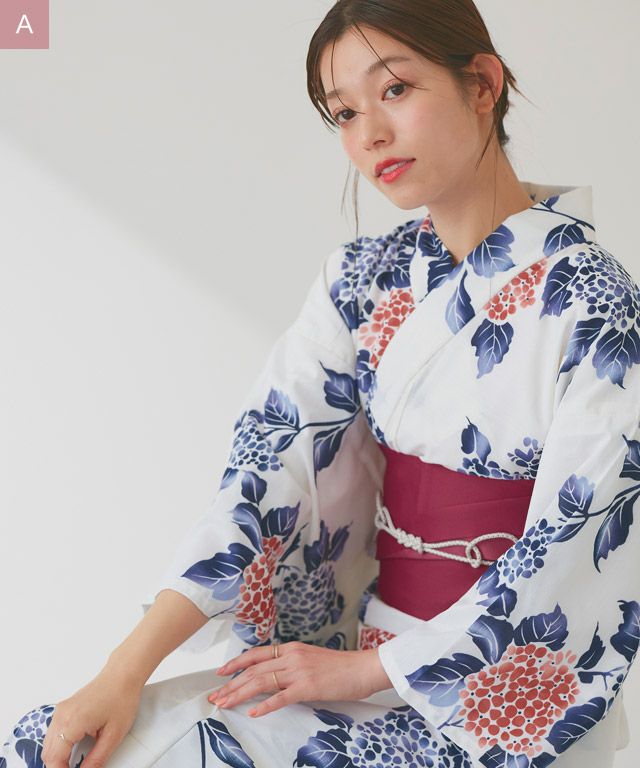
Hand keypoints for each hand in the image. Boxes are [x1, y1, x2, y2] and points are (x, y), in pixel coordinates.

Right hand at [41, 666, 142, 767]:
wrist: (123, 675)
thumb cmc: (121, 697)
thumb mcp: (113, 735)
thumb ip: (96, 759)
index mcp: (72, 722)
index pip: (54, 759)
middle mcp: (62, 715)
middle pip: (48, 753)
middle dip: (58, 766)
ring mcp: (62, 710)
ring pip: (48, 743)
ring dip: (58, 757)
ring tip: (75, 764)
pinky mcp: (65, 708)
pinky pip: (54, 732)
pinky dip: (59, 745)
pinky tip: (73, 750)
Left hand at [207, 641, 392, 717]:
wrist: (363, 668)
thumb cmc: (340, 667)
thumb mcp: (311, 659)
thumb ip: (292, 664)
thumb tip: (275, 676)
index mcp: (292, 648)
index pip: (257, 654)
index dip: (237, 663)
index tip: (221, 672)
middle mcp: (292, 656)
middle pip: (253, 670)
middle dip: (231, 684)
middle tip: (215, 696)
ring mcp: (299, 670)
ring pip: (261, 682)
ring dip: (240, 694)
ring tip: (225, 704)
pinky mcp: (308, 686)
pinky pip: (281, 697)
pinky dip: (265, 705)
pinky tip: (253, 712)